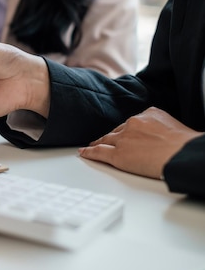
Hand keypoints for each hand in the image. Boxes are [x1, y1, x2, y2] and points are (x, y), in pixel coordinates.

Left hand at [79, 107, 201, 178]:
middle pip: (117, 131)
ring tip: (92, 145)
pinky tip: (84, 152)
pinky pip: (99, 152)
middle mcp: (133, 123)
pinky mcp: (118, 155)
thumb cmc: (186, 145)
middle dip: (111, 136)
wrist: (183, 155)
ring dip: (98, 142)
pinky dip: (89, 152)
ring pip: (106, 140)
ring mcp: (124, 139)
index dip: (126, 130)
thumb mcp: (175, 127)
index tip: (123, 133)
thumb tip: (162, 137)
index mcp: (149, 114)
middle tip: (103, 139)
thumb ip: (161, 129)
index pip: (132, 123)